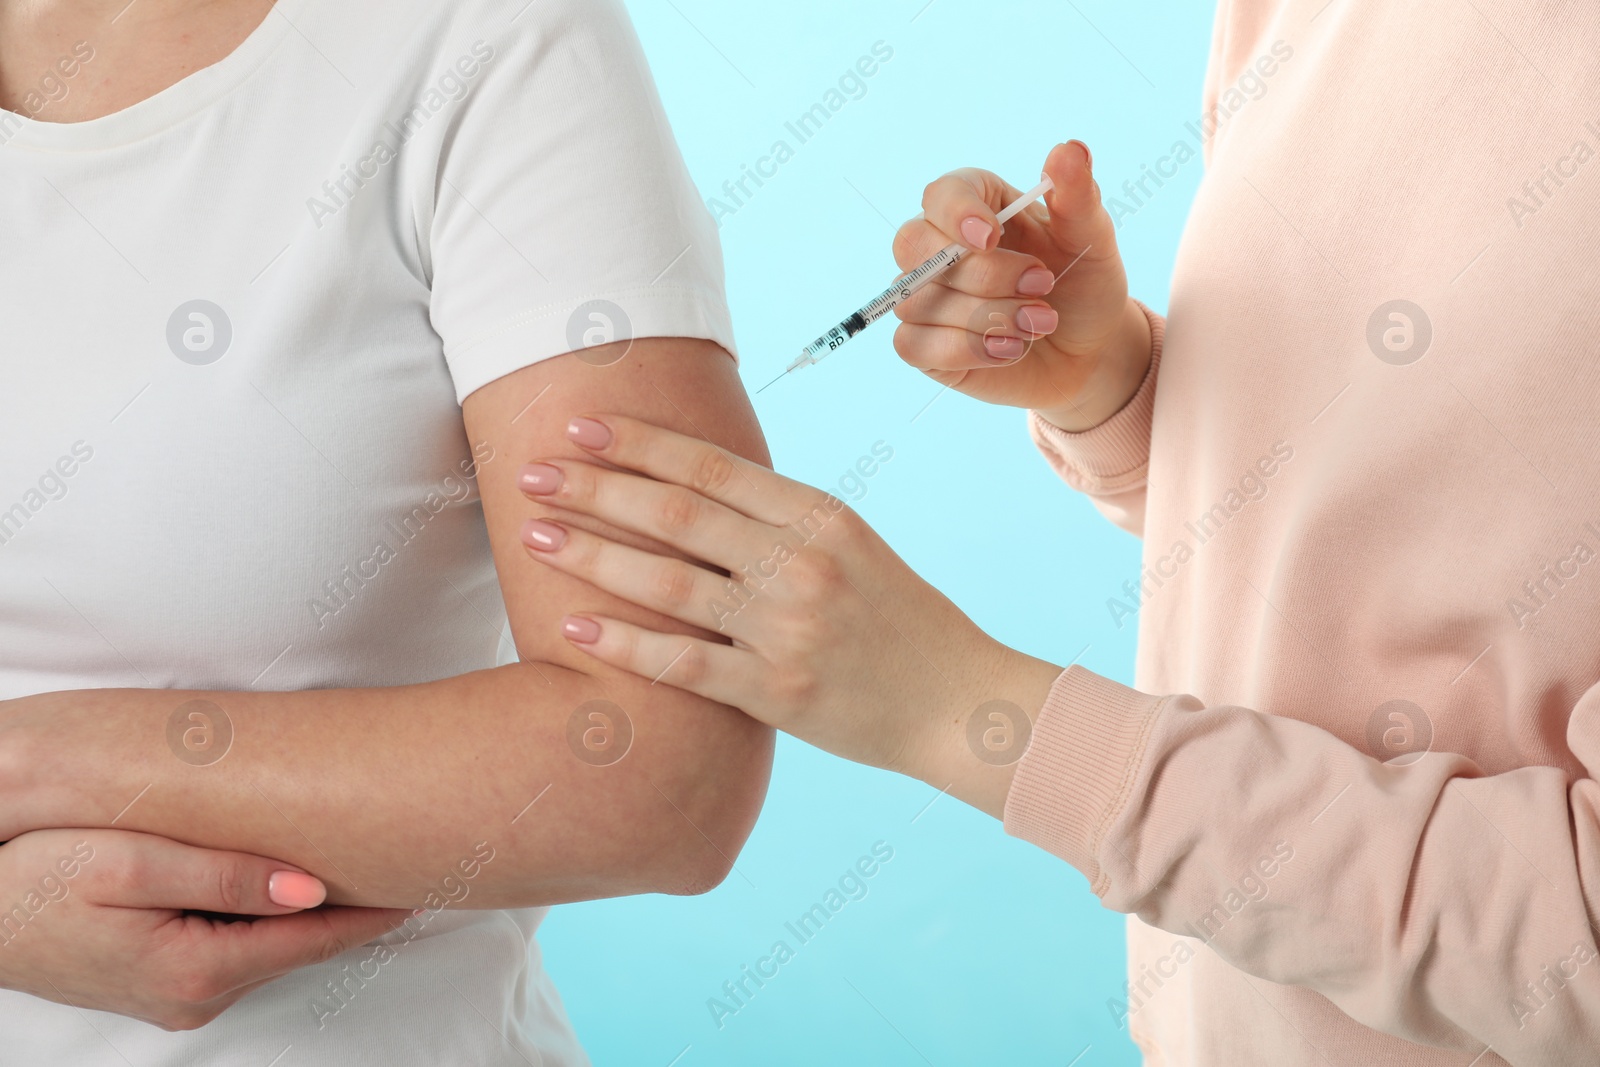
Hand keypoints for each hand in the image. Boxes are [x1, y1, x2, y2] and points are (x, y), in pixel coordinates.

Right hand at [0, 829, 409, 1029]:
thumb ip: (223, 875)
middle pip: (298, 945)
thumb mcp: (128, 865)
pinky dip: (268, 919)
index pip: (313, 937)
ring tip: (361, 869)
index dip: (371, 910)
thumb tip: (312, 889)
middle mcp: (196, 996)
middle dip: (350, 908)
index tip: (425, 884)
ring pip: (270, 947)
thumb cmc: (35, 878)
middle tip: (404, 864)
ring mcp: (180, 998)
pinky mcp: (164, 985)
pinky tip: (286, 886)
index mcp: (197, 968)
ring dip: (309, 913)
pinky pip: (238, 948)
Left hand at [518, 415, 1064, 816]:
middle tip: (531, 472)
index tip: (582, 426)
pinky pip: (685, 663)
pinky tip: (573, 627)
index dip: (639, 443)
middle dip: (595, 488)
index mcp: (821, 515)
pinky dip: (625, 643)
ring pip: (671, 583)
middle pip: (678, 513)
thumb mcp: (852, 546)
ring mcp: (788, 629)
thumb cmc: (897, 618)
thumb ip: (778, 520)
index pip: (712, 466)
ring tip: (536, 534)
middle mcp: (802, 564)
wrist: (956, 702)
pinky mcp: (777, 693)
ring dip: (595, 555)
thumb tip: (692, 488)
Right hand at [891, 142, 1152, 431]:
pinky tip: (1012, 349)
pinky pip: (915, 344)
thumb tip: (1070, 149)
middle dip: (982, 273)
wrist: (1087, 349)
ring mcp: (923, 297)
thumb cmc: (1083, 285)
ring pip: (920, 301)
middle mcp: (939, 248)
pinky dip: (969, 349)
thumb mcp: (1091, 238)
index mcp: (976, 205)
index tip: (990, 236)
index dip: (957, 212)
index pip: (941, 194)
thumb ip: (1077, 195)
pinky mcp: (921, 344)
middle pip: (917, 247)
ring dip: (989, 316)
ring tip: (1041, 322)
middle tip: (1043, 283)